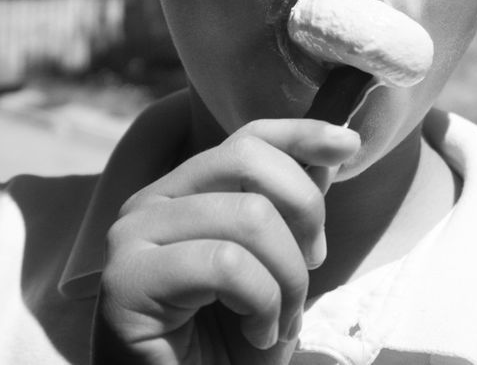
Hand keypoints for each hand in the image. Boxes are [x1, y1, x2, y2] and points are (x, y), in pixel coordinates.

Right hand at [92, 118, 360, 364]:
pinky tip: (254, 334)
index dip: (300, 134)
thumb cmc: (226, 350)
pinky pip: (225, 264)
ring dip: (287, 279)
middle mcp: (150, 203)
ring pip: (248, 216)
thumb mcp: (277, 274)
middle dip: (303, 213)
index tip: (349, 145)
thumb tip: (331, 154)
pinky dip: (260, 303)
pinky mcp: (126, 280)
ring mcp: (132, 238)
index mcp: (182, 194)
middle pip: (247, 160)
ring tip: (276, 322)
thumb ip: (293, 215)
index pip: (246, 140)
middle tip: (309, 271)